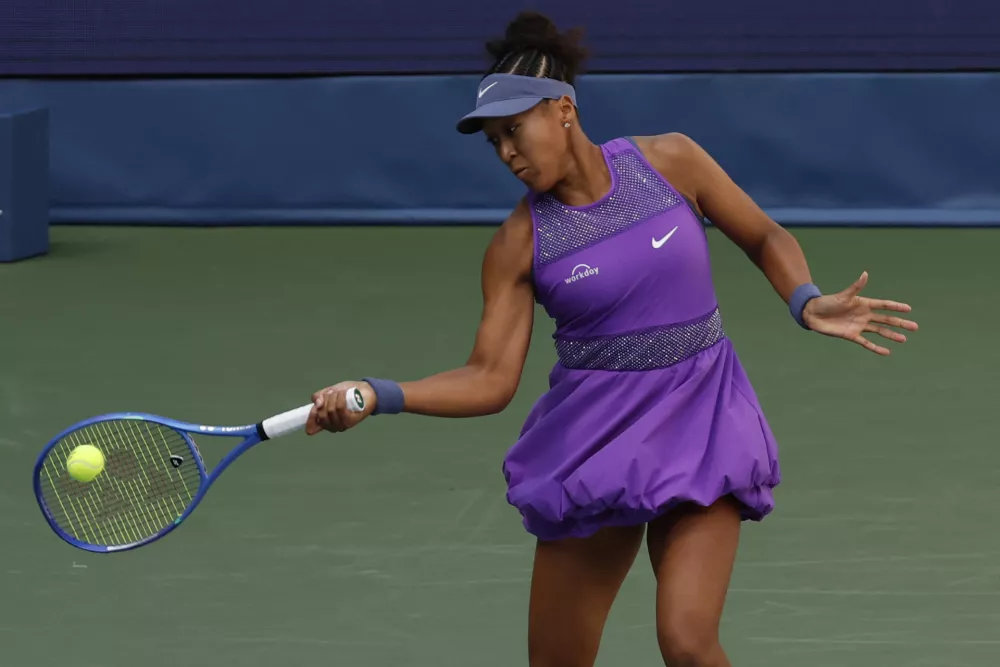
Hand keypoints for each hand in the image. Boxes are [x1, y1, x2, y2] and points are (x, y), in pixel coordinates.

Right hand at [305, 381, 376, 434]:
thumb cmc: (347, 392)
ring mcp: (342, 425)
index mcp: (325, 421)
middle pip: (321, 415)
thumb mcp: (329, 392)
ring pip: (330, 411)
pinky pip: (340, 409)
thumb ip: (319, 396)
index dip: (310, 420)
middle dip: (324, 401)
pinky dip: (340, 399)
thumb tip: (316, 403)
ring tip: (340, 392)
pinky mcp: (351, 421)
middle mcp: (332, 426)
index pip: (313, 427)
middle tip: (332, 393)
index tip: (311, 410)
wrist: (365, 391)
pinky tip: (344, 393)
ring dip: (333, 398)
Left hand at [802, 271, 917, 355]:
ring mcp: (859, 326)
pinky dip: (875, 348)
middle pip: (886, 319)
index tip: (908, 309)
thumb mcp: (843, 295)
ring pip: (879, 331)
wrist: (813, 314)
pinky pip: (866, 343)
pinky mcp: (852, 335)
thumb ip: (856, 287)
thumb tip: (865, 274)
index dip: (896, 307)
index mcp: (864, 304)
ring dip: (891, 335)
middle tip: (915, 327)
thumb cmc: (828, 302)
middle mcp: (864, 315)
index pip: (884, 305)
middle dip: (900, 323)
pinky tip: (886, 351)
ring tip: (904, 339)